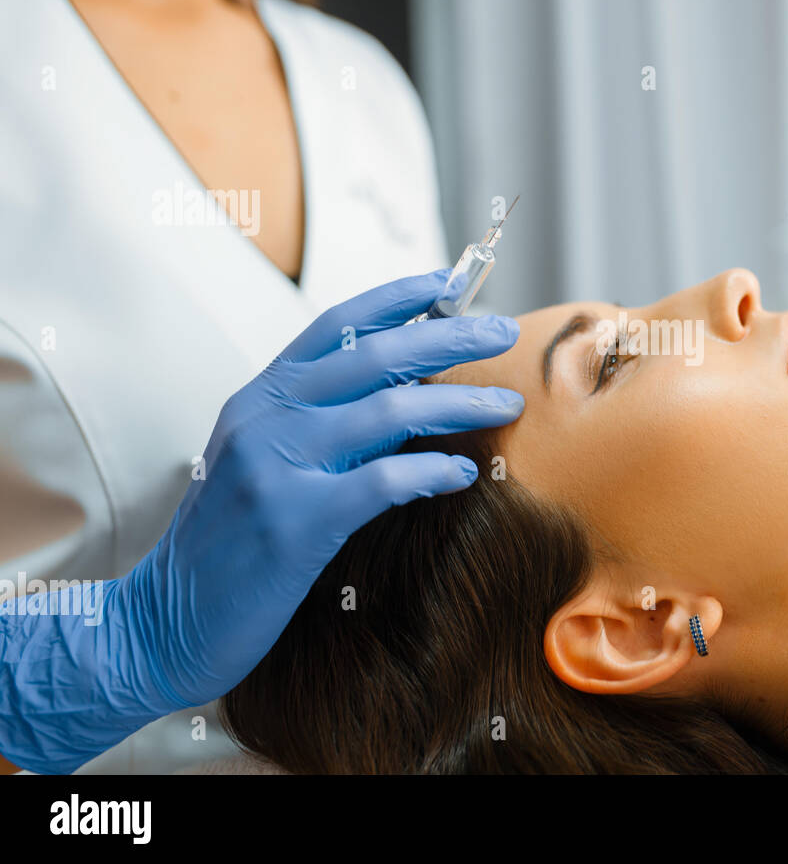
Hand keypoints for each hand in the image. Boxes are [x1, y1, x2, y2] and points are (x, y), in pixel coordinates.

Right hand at [0, 270, 523, 771]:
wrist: (162, 623)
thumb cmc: (231, 543)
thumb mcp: (264, 462)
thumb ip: (322, 424)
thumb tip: (408, 393)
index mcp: (261, 397)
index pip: (337, 324)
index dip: (399, 297)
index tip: (454, 283)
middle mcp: (266, 419)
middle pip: (376, 355)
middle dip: (450, 336)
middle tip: (505, 331)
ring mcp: (276, 468)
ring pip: (388, 410)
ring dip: (459, 401)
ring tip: (508, 404)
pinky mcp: (293, 524)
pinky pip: (380, 482)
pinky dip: (429, 470)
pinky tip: (462, 473)